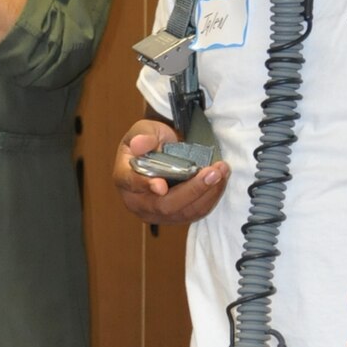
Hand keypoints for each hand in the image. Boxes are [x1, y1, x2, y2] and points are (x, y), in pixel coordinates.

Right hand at [113, 122, 229, 223]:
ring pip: (183, 212)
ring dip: (206, 194)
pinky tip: (220, 182)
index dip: (145, 185)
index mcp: (124, 177)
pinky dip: (210, 198)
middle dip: (192, 190)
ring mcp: (156, 213)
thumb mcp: (143, 130)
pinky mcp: (174, 217)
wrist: (161, 152)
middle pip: (164, 206)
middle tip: (213, 172)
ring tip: (222, 172)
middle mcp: (137, 202)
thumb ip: (143, 135)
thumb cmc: (149, 142)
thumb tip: (140, 144)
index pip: (131, 183)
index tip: (161, 186)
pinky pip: (194, 213)